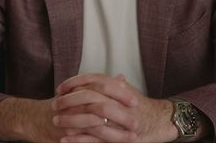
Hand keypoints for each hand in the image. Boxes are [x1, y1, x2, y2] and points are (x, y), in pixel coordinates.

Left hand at [52, 73, 177, 142]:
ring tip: (56, 122)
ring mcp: (121, 120)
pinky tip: (66, 139)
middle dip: (69, 101)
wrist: (161, 120)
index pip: (93, 79)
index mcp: (119, 87)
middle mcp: (120, 101)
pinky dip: (79, 139)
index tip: (60, 87)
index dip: (75, 82)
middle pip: (90, 97)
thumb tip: (90, 79)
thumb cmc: (140, 105)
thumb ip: (110, 84)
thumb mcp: (125, 90)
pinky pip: (97, 139)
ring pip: (91, 118)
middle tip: (54, 104)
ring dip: (71, 121)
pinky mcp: (120, 138)